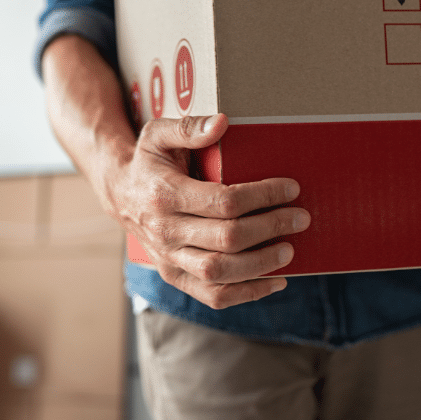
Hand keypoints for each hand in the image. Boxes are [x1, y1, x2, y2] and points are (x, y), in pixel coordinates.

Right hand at [107, 113, 309, 308]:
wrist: (120, 194)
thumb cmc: (148, 162)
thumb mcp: (158, 134)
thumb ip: (188, 127)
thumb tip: (222, 123)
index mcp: (164, 194)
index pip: (223, 201)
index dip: (262, 197)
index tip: (290, 189)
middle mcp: (165, 231)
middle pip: (227, 239)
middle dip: (270, 228)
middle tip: (300, 218)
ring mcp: (168, 258)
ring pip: (220, 272)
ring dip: (262, 264)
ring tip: (289, 250)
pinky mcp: (174, 276)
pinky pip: (213, 295)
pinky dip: (247, 293)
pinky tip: (274, 281)